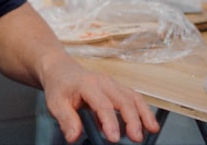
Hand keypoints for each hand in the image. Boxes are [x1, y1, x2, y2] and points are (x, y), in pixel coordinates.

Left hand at [42, 59, 159, 143]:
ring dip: (144, 113)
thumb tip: (73, 137)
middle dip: (132, 119)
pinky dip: (144, 110)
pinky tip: (149, 123)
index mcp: (86, 85)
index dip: (110, 122)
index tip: (114, 138)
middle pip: (123, 99)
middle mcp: (103, 82)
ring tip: (151, 130)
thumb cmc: (59, 86)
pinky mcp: (118, 87)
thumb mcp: (55, 103)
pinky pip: (134, 97)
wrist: (61, 70)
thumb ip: (66, 120)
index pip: (102, 104)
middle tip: (136, 138)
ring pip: (133, 96)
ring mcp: (112, 83)